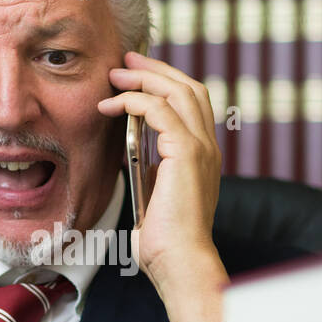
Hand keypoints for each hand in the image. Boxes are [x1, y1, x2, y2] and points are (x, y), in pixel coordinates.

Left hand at [96, 51, 229, 321]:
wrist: (180, 260)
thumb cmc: (166, 241)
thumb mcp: (157, 197)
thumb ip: (153, 173)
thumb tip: (134, 158)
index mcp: (204, 155)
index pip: (192, 103)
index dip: (165, 83)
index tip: (136, 75)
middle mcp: (209, 146)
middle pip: (189, 87)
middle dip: (155, 68)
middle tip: (124, 60)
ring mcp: (201, 147)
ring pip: (177, 90)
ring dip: (143, 77)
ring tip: (114, 75)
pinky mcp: (187, 152)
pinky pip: (159, 109)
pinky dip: (134, 100)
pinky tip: (112, 104)